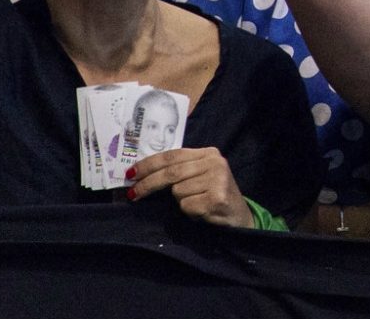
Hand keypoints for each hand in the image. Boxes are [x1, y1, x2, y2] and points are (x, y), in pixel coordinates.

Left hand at [125, 147, 254, 228]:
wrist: (239, 216)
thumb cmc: (213, 196)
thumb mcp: (199, 176)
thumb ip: (179, 170)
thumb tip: (140, 174)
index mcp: (208, 153)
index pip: (172, 155)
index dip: (149, 164)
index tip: (130, 173)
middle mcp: (215, 163)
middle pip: (171, 173)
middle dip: (147, 184)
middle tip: (132, 194)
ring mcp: (217, 179)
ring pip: (177, 191)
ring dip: (180, 202)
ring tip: (196, 203)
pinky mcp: (217, 198)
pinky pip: (187, 205)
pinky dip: (189, 212)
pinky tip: (202, 211)